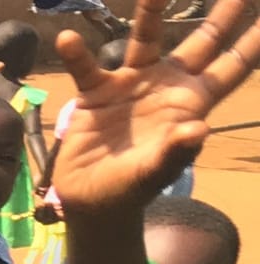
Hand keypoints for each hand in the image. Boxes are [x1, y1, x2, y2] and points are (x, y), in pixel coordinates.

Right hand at [51, 0, 259, 218]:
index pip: (232, 68)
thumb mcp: (154, 174)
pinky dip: (77, 55)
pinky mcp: (96, 93)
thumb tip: (199, 128)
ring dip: (150, 13)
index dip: (252, 43)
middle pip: (202, 42)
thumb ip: (175, 153)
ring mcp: (132, 85)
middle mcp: (167, 86)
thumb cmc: (131, 189)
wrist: (90, 200)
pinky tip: (67, 40)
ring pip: (147, 39)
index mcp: (192, 104)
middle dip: (223, 15)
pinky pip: (86, 68)